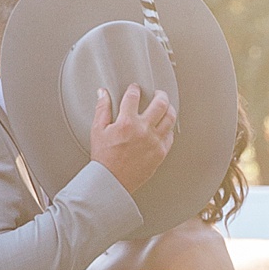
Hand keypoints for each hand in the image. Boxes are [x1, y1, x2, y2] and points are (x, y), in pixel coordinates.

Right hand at [88, 83, 174, 199]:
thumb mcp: (97, 131)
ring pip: (170, 118)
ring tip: (166, 106)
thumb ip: (102, 109)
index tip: (135, 88)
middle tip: (158, 93)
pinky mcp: (161, 153)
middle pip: (160, 103)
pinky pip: (170, 136)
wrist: (111, 181)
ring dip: (169, 109)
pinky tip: (164, 126)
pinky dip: (168, 128)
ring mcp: (154, 142)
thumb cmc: (104, 159)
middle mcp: (143, 130)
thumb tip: (102, 93)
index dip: (135, 88)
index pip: (134, 96)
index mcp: (127, 123)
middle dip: (160, 94)